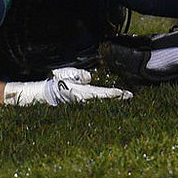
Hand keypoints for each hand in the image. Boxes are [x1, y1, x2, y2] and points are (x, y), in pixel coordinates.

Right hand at [3, 68, 132, 105]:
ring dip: (111, 99)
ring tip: (124, 96)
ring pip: (100, 100)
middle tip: (129, 96)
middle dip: (116, 98)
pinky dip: (103, 99)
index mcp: (82, 93)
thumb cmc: (57, 83)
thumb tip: (89, 78)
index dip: (112, 93)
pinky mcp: (82, 103)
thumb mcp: (67, 74)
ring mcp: (83, 103)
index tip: (122, 93)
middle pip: (104, 98)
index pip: (101, 93)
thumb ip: (79, 75)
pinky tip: (110, 98)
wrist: (47, 95)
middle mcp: (84, 100)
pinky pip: (95, 100)